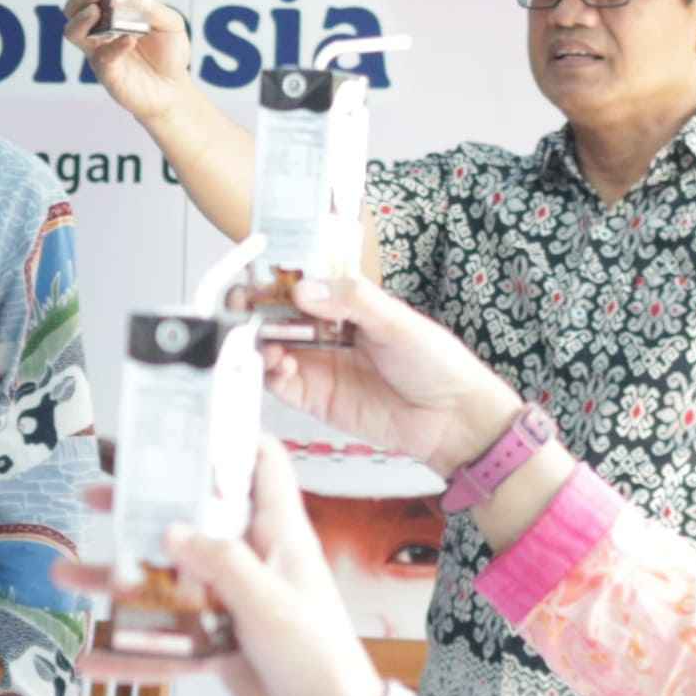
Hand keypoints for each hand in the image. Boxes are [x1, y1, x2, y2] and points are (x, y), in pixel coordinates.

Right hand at [57, 440, 386, 695]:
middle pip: (192, 516)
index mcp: (278, 536)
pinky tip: (91, 659)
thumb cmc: (322, 663)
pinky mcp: (216, 642)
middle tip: (95, 492)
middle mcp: (252, 560)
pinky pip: (163, 637)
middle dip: (142, 505)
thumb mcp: (272, 605)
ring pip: (165, 579)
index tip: (179, 418)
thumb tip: (169, 530)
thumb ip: (222, 564)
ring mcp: (231, 601)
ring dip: (117, 579)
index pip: (260, 464)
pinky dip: (128, 650)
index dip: (226, 436)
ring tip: (67, 577)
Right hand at [60, 0, 194, 122]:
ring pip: (72, 32)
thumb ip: (152, 8)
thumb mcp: (171, 23)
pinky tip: (129, 40)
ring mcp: (99, 51)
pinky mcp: (106, 73)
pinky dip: (113, 46)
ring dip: (81, 18)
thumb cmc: (169, 54)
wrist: (174, 90)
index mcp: (114, 13)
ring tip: (96, 10)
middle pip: (73, 8)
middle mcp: (101, 29)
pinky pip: (100, 58)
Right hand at [259, 277, 523, 476]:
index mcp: (347, 307)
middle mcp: (327, 333)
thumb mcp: (399, 322)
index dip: (275, 280)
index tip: (257, 275)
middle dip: (255, 308)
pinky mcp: (314, 398)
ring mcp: (318, 365)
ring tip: (265, 342)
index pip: (302, 286)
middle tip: (243, 305)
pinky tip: (280, 365)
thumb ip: (353, 301)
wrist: (452, 419)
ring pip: (270, 347)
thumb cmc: (437, 365)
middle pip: (277, 316)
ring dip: (258, 341)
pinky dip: (269, 372)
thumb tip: (305, 290)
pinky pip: (278, 383)